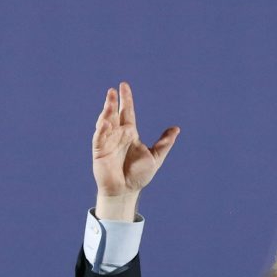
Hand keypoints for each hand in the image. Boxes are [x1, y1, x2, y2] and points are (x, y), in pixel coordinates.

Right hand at [91, 82, 179, 219]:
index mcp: (130, 133)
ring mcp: (107, 142)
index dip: (126, 99)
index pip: (127, 112)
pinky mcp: (99, 151)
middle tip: (112, 91)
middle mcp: (117, 134)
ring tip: (109, 103)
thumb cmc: (139, 175)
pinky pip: (99, 138)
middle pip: (114, 114)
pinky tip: (105, 122)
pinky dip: (101, 130)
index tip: (124, 86)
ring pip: (105, 123)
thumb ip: (164, 143)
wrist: (126, 191)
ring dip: (106, 113)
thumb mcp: (156, 157)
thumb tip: (176, 129)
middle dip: (112, 102)